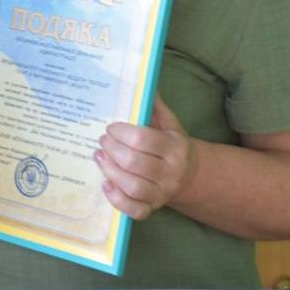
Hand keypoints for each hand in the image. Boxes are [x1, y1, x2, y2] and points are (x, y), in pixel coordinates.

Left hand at [95, 95, 196, 219]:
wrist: (191, 176)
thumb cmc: (171, 144)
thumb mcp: (169, 123)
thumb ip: (154, 104)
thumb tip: (141, 80)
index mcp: (175, 147)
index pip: (144, 139)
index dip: (122, 132)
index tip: (111, 127)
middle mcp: (171, 172)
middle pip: (135, 162)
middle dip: (112, 149)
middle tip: (102, 140)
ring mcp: (162, 193)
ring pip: (133, 186)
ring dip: (110, 171)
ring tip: (99, 157)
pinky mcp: (153, 208)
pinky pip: (135, 210)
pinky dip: (117, 199)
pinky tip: (105, 183)